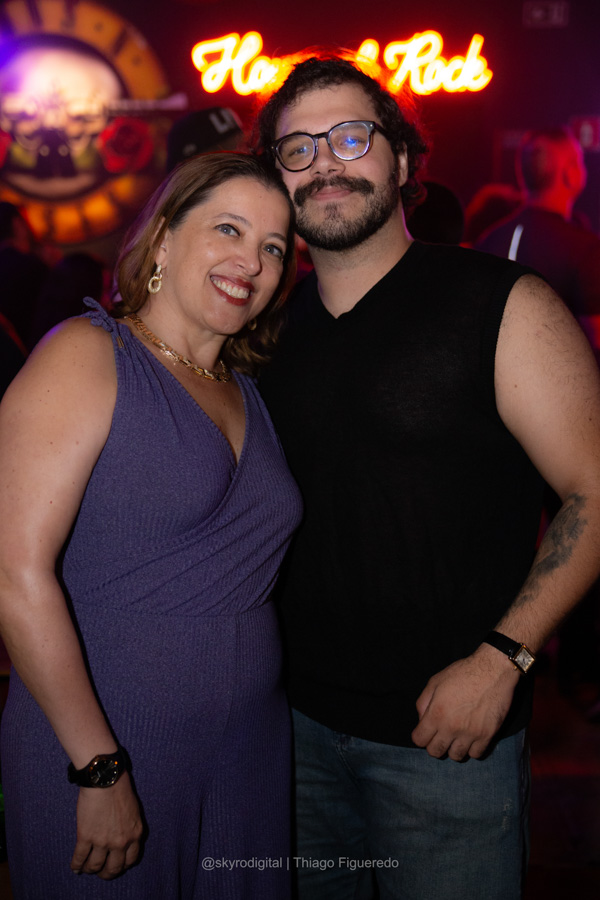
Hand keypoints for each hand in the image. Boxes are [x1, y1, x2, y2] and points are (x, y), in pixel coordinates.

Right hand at [71, 773, 143, 878]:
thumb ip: (130, 826)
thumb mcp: (133, 811)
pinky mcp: (86, 836)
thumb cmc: (120, 788)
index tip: (116, 864)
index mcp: (135, 834)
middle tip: (101, 872)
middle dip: (106, 873)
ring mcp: (103, 841)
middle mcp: (121, 841)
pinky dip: (76, 865)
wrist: (106, 778)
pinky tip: (75, 867)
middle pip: (114, 868)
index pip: (131, 860)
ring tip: (86, 869)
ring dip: (90, 869)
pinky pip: (80, 858)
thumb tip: (123, 836)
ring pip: (95, 866)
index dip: (122, 865)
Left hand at [411, 645, 520, 760]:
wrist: (492, 670)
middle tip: (441, 735)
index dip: (421, 736)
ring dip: (453, 748)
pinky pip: (476, 754)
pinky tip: (472, 738)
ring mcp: (470, 734)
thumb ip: (423, 702)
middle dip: (434, 745)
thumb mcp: (435, 681)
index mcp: (436, 713)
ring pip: (456, 756)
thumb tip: (421, 720)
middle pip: (435, 752)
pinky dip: (472, 749)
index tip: (426, 731)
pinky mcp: (487, 735)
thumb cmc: (463, 673)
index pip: (419, 740)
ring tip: (457, 736)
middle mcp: (451, 727)